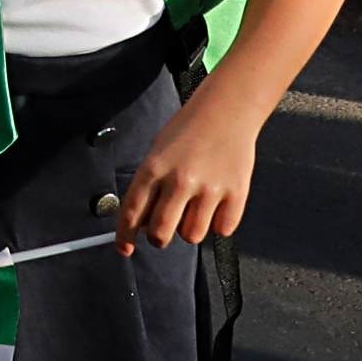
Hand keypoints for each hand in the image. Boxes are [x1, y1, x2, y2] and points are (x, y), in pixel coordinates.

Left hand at [117, 92, 257, 253]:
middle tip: (163, 231)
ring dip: (190, 229)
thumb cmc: (189, 130)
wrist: (228, 110)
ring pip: (192, 236)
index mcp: (154, 168)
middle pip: (161, 233)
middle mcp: (180, 181)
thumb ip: (148, 187)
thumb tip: (139, 223)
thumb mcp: (157, 152)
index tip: (125, 249)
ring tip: (195, 207)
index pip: (132, 212)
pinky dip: (218, 223)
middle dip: (159, 238)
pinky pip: (222, 230)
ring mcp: (210, 189)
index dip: (125, 236)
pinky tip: (216, 204)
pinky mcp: (236, 194)